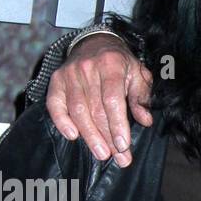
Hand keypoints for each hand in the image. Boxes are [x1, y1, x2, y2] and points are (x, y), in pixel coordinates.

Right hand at [47, 34, 152, 167]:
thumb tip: (145, 120)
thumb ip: (141, 97)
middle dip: (108, 137)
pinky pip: (54, 104)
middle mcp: (87, 68)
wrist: (95, 42)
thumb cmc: (120, 63)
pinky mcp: (56, 80)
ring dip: (90, 136)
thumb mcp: (138, 74)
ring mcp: (69, 74)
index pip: (112, 100)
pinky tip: (73, 136)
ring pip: (77, 110)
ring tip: (102, 153)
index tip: (123, 145)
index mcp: (111, 64)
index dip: (117, 124)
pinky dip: (61, 121)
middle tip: (119, 158)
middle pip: (95, 109)